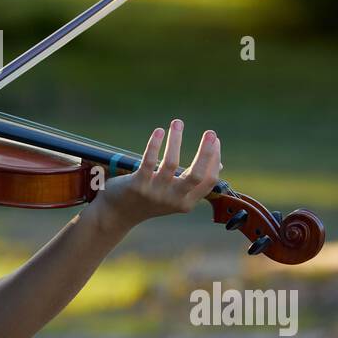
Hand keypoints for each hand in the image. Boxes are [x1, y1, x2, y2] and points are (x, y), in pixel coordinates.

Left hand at [90, 119, 221, 232]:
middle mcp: (173, 200)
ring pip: (171, 163)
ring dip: (176, 140)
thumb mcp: (175, 195)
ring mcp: (155, 193)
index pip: (209, 181)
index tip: (215, 140)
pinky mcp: (138, 185)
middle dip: (206, 152)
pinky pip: (149, 161)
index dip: (214, 159)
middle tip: (210, 132)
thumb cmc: (151, 200)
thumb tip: (218, 164)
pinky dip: (154, 144)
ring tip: (177, 123)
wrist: (119, 214)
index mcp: (186, 203)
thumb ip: (193, 183)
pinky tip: (159, 131)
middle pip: (197, 174)